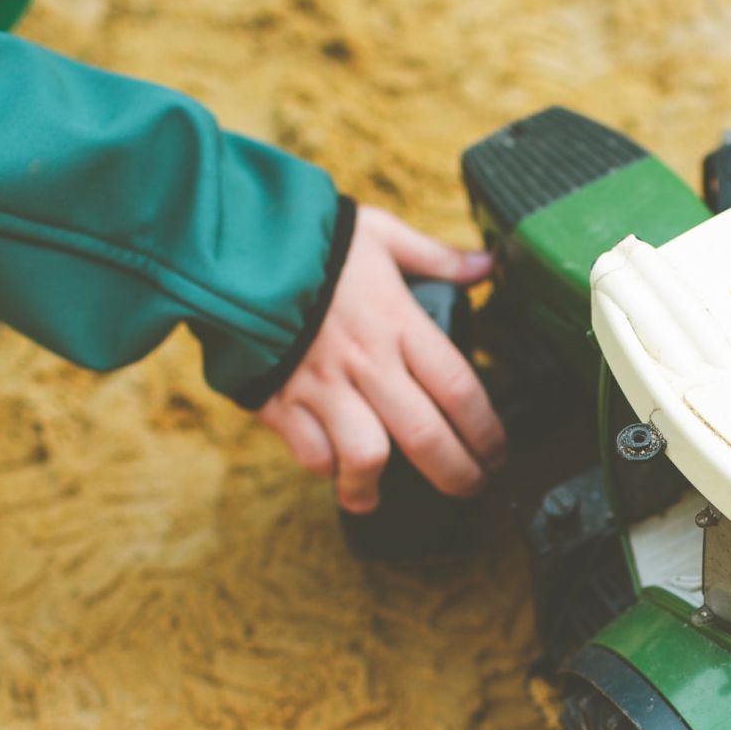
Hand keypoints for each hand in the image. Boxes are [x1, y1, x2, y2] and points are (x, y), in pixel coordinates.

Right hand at [254, 206, 503, 511]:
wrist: (234, 245)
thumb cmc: (312, 242)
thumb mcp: (382, 235)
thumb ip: (437, 258)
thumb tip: (488, 264)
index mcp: (398, 323)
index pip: (460, 390)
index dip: (486, 432)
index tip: (496, 452)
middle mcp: (366, 362)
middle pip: (426, 438)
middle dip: (457, 475)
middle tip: (469, 487)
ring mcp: (322, 386)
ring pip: (366, 458)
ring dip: (378, 484)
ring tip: (380, 494)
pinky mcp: (280, 401)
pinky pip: (311, 454)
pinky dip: (326, 469)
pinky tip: (333, 470)